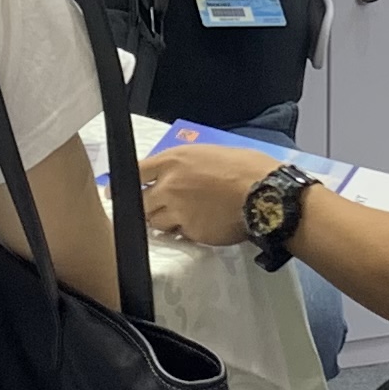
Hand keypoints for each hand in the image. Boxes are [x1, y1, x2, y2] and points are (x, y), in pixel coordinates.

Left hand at [139, 140, 273, 245]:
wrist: (266, 194)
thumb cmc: (247, 168)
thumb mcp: (210, 153)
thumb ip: (184, 165)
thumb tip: (174, 173)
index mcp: (174, 161)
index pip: (135, 172)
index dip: (126, 183)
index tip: (121, 190)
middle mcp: (170, 186)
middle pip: (139, 202)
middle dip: (146, 206)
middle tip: (157, 207)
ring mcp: (179, 212)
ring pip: (155, 223)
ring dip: (165, 221)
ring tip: (186, 215)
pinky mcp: (192, 233)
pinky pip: (179, 236)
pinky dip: (185, 232)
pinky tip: (202, 223)